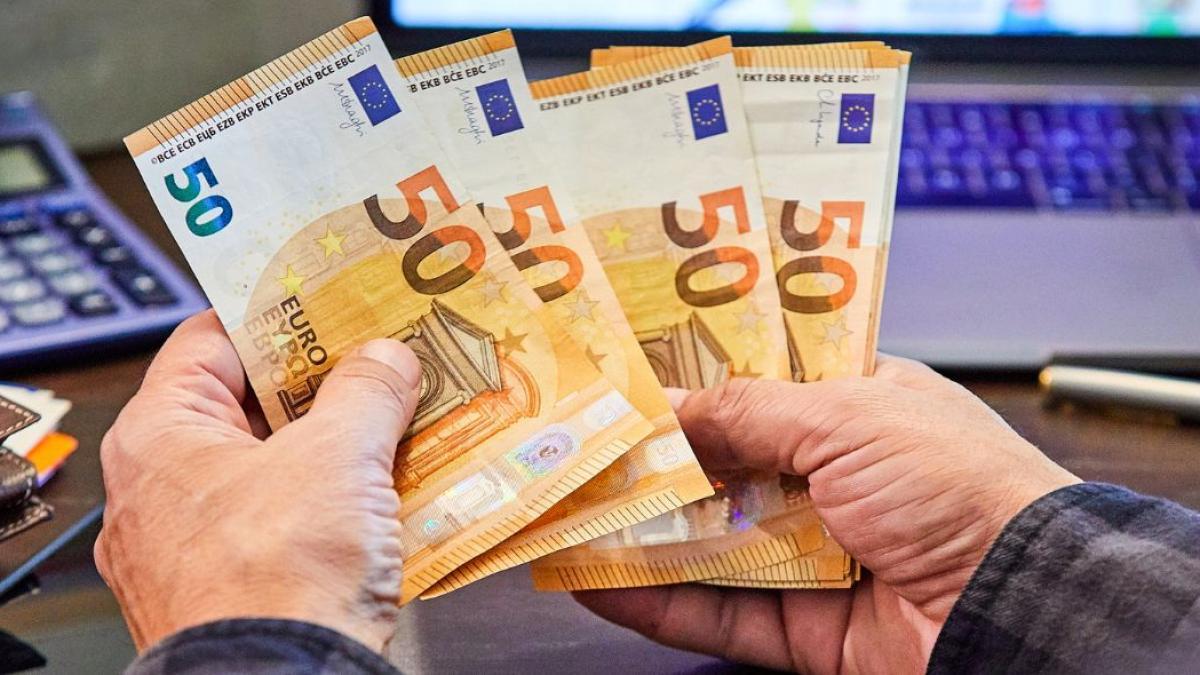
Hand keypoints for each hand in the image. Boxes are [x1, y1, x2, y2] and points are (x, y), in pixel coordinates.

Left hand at [96, 310, 419, 651]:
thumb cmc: (273, 580)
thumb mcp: (338, 454)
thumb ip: (367, 390)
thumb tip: (385, 361)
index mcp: (160, 435)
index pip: (214, 338)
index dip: (278, 312)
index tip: (331, 298)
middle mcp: (163, 488)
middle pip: (252, 404)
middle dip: (325, 384)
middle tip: (381, 359)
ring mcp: (196, 542)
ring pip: (275, 466)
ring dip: (338, 445)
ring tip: (397, 421)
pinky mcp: (235, 585)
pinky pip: (287, 521)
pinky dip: (334, 502)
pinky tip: (386, 492)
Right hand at [575, 356, 1079, 672]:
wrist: (1023, 607)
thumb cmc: (964, 489)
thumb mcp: (848, 416)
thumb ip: (747, 409)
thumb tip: (668, 405)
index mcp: (860, 408)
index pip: (758, 385)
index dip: (693, 380)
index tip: (626, 375)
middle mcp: (836, 479)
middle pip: (723, 468)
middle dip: (653, 462)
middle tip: (579, 447)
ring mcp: (818, 555)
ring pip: (709, 543)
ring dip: (640, 532)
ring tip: (569, 514)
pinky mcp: (806, 627)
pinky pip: (718, 612)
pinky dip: (658, 599)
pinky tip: (600, 579)